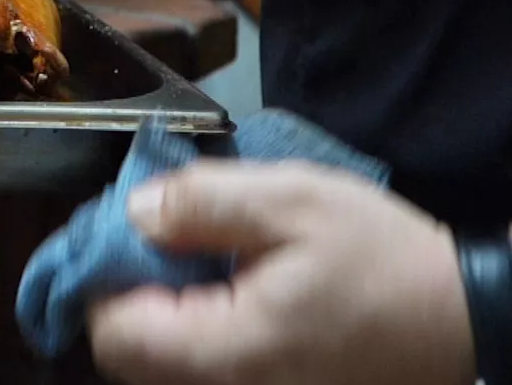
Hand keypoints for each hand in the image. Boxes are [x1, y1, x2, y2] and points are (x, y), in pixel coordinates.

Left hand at [86, 160, 477, 384]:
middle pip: (130, 356)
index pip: (114, 334)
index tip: (131, 231)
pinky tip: (228, 288)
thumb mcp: (293, 202)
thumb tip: (132, 212)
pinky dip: (196, 328)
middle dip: (129, 291)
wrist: (466, 318)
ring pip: (163, 364)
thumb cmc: (382, 260)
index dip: (105, 276)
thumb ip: (202, 203)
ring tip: (201, 259)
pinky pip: (203, 368)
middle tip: (164, 238)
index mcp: (230, 351)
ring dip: (162, 309)